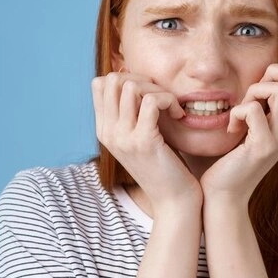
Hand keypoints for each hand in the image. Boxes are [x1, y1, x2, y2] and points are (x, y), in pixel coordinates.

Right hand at [92, 71, 202, 212]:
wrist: (172, 200)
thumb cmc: (162, 166)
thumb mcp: (138, 137)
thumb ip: (130, 114)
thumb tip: (133, 81)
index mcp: (103, 130)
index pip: (99, 84)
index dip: (126, 78)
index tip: (148, 92)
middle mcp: (107, 132)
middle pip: (112, 79)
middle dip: (142, 79)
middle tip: (161, 96)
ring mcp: (123, 137)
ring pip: (130, 86)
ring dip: (157, 89)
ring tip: (170, 106)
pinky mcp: (143, 142)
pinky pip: (151, 101)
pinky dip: (169, 100)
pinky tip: (178, 114)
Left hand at [200, 63, 277, 204]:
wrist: (227, 193)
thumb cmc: (235, 155)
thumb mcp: (259, 125)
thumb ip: (268, 104)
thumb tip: (268, 73)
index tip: (266, 87)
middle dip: (273, 73)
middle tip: (254, 94)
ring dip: (253, 92)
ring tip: (241, 111)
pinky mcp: (263, 146)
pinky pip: (252, 109)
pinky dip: (236, 112)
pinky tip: (232, 128)